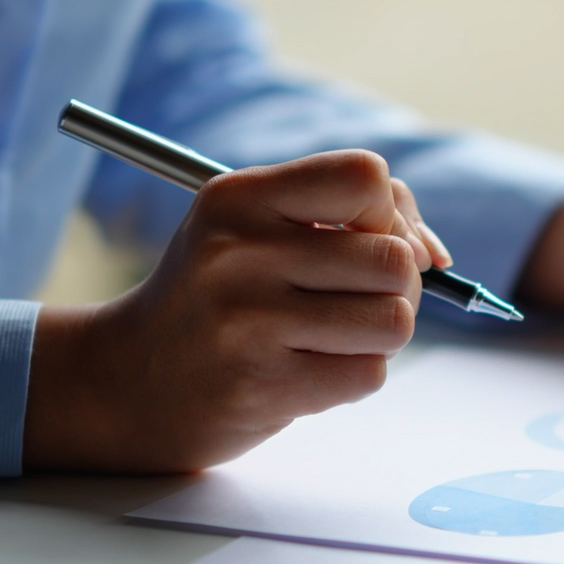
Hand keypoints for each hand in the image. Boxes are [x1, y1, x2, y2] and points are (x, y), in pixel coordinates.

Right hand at [23, 151, 449, 471]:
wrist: (130, 380)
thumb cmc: (220, 296)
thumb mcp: (260, 228)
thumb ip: (354, 217)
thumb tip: (432, 254)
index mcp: (240, 198)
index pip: (367, 177)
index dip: (389, 214)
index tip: (364, 240)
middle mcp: (239, 254)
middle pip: (394, 260)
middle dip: (396, 286)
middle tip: (352, 299)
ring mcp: (247, 322)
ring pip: (394, 321)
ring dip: (379, 335)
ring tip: (329, 336)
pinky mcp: (262, 386)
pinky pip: (368, 374)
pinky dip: (354, 374)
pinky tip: (306, 369)